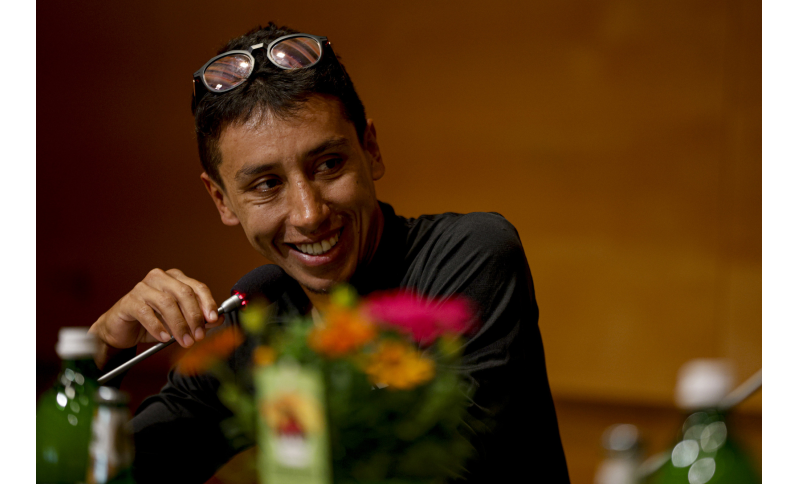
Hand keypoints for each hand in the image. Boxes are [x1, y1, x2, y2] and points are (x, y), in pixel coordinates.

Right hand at [90, 268, 220, 358]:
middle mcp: (160, 278)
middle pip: (184, 293)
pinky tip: (165, 338)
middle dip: (194, 316)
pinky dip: (158, 327)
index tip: (213, 319)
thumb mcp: (180, 321)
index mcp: (176, 279)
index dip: (207, 303)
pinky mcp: (129, 301)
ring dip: (179, 325)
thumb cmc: (153, 322)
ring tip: (184, 341)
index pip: (197, 287)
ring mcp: (143, 288)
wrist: (123, 330)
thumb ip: (198, 319)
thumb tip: (217, 319)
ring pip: (166, 303)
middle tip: (198, 336)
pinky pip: (146, 313)